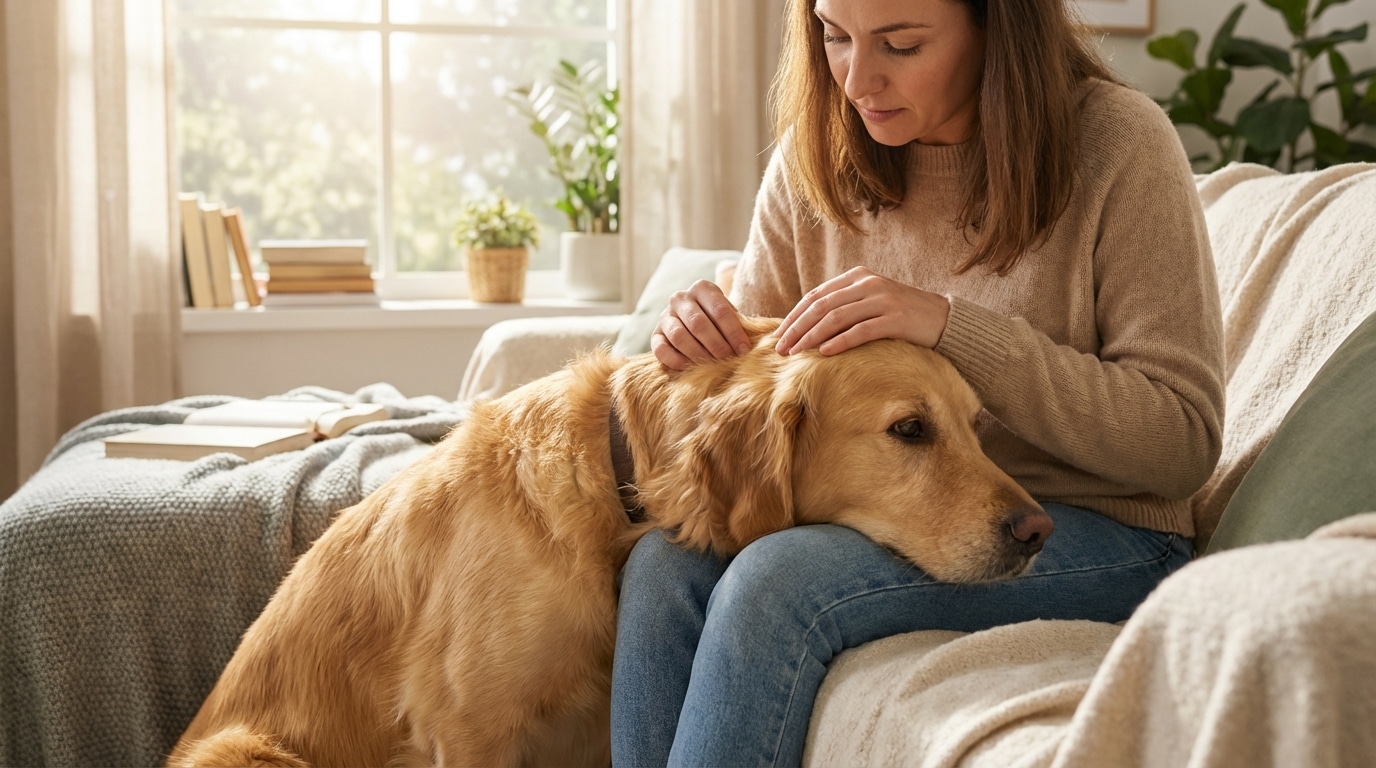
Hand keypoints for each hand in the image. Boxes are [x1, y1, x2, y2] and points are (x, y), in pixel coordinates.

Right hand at [651, 279, 752, 369]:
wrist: (698, 327)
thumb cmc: (721, 323)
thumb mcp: (731, 317)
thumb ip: (740, 325)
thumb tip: (751, 347)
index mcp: (703, 288)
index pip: (720, 309)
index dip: (733, 331)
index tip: (744, 349)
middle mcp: (681, 298)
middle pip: (698, 323)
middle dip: (716, 344)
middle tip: (729, 360)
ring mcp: (665, 316)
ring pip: (679, 335)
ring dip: (698, 353)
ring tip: (712, 366)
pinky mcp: (655, 335)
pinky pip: (660, 349)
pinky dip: (676, 360)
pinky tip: (690, 369)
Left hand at [775, 267, 950, 355]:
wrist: (943, 319)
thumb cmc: (901, 316)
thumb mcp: (870, 302)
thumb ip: (844, 306)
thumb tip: (805, 328)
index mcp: (858, 277)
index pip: (816, 296)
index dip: (794, 316)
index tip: (778, 336)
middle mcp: (868, 284)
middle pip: (821, 306)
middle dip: (797, 328)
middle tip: (780, 349)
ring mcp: (883, 300)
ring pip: (836, 317)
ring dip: (811, 337)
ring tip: (795, 354)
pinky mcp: (896, 319)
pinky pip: (861, 331)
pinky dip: (840, 342)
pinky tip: (824, 354)